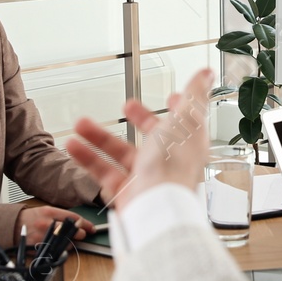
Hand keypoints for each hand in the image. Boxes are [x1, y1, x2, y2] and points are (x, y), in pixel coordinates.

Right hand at [17, 206, 89, 244]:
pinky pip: (56, 251)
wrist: (12, 226)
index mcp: (49, 213)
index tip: (91, 227)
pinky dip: (61, 249)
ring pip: (66, 243)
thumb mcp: (45, 211)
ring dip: (71, 243)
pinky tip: (59, 245)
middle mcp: (47, 225)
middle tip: (82, 234)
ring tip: (68, 239)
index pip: (73, 218)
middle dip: (81, 234)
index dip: (85, 224)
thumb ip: (61, 216)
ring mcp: (43, 237)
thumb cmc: (30, 218)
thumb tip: (78, 223)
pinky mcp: (40, 248)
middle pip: (72, 231)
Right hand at [66, 68, 212, 209]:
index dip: (179, 108)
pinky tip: (75, 145)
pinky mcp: (127, 192)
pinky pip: (104, 171)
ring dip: (100, 137)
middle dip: (139, 119)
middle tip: (128, 106)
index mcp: (186, 143)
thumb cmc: (173, 167)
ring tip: (81, 123)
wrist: (154, 207)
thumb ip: (193, 96)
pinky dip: (88, 158)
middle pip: (153, 136)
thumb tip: (206, 73)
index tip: (171, 96)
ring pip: (121, 153)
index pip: (185, 121)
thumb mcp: (186, 120)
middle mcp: (169, 160)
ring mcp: (147, 177)